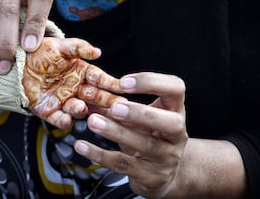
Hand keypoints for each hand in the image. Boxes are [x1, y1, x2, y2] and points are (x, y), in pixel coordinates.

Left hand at [23, 37, 123, 128]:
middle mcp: (75, 88)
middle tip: (117, 107)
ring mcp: (63, 101)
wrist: (16, 64)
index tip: (123, 88)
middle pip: (95, 97)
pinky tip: (66, 118)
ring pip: (78, 109)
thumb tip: (97, 51)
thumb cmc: (38, 53)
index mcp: (81, 72)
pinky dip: (63, 120)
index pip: (100, 78)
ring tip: (81, 108)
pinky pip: (59, 119)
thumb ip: (78, 47)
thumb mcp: (59, 46)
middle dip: (106, 102)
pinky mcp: (49, 111)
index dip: (111, 83)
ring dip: (81, 110)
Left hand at [74, 72, 187, 198]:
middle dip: (140, 113)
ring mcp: (167, 157)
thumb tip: (87, 91)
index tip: (124, 82)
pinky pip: (124, 164)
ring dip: (116, 132)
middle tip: (115, 106)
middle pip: (169, 122)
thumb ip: (116, 104)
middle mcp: (177, 134)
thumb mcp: (138, 118)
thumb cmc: (148, 137)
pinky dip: (100, 154)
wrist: (161, 175)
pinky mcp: (150, 177)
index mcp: (175, 110)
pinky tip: (82, 146)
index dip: (152, 82)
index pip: (176, 88)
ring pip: (145, 144)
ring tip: (92, 121)